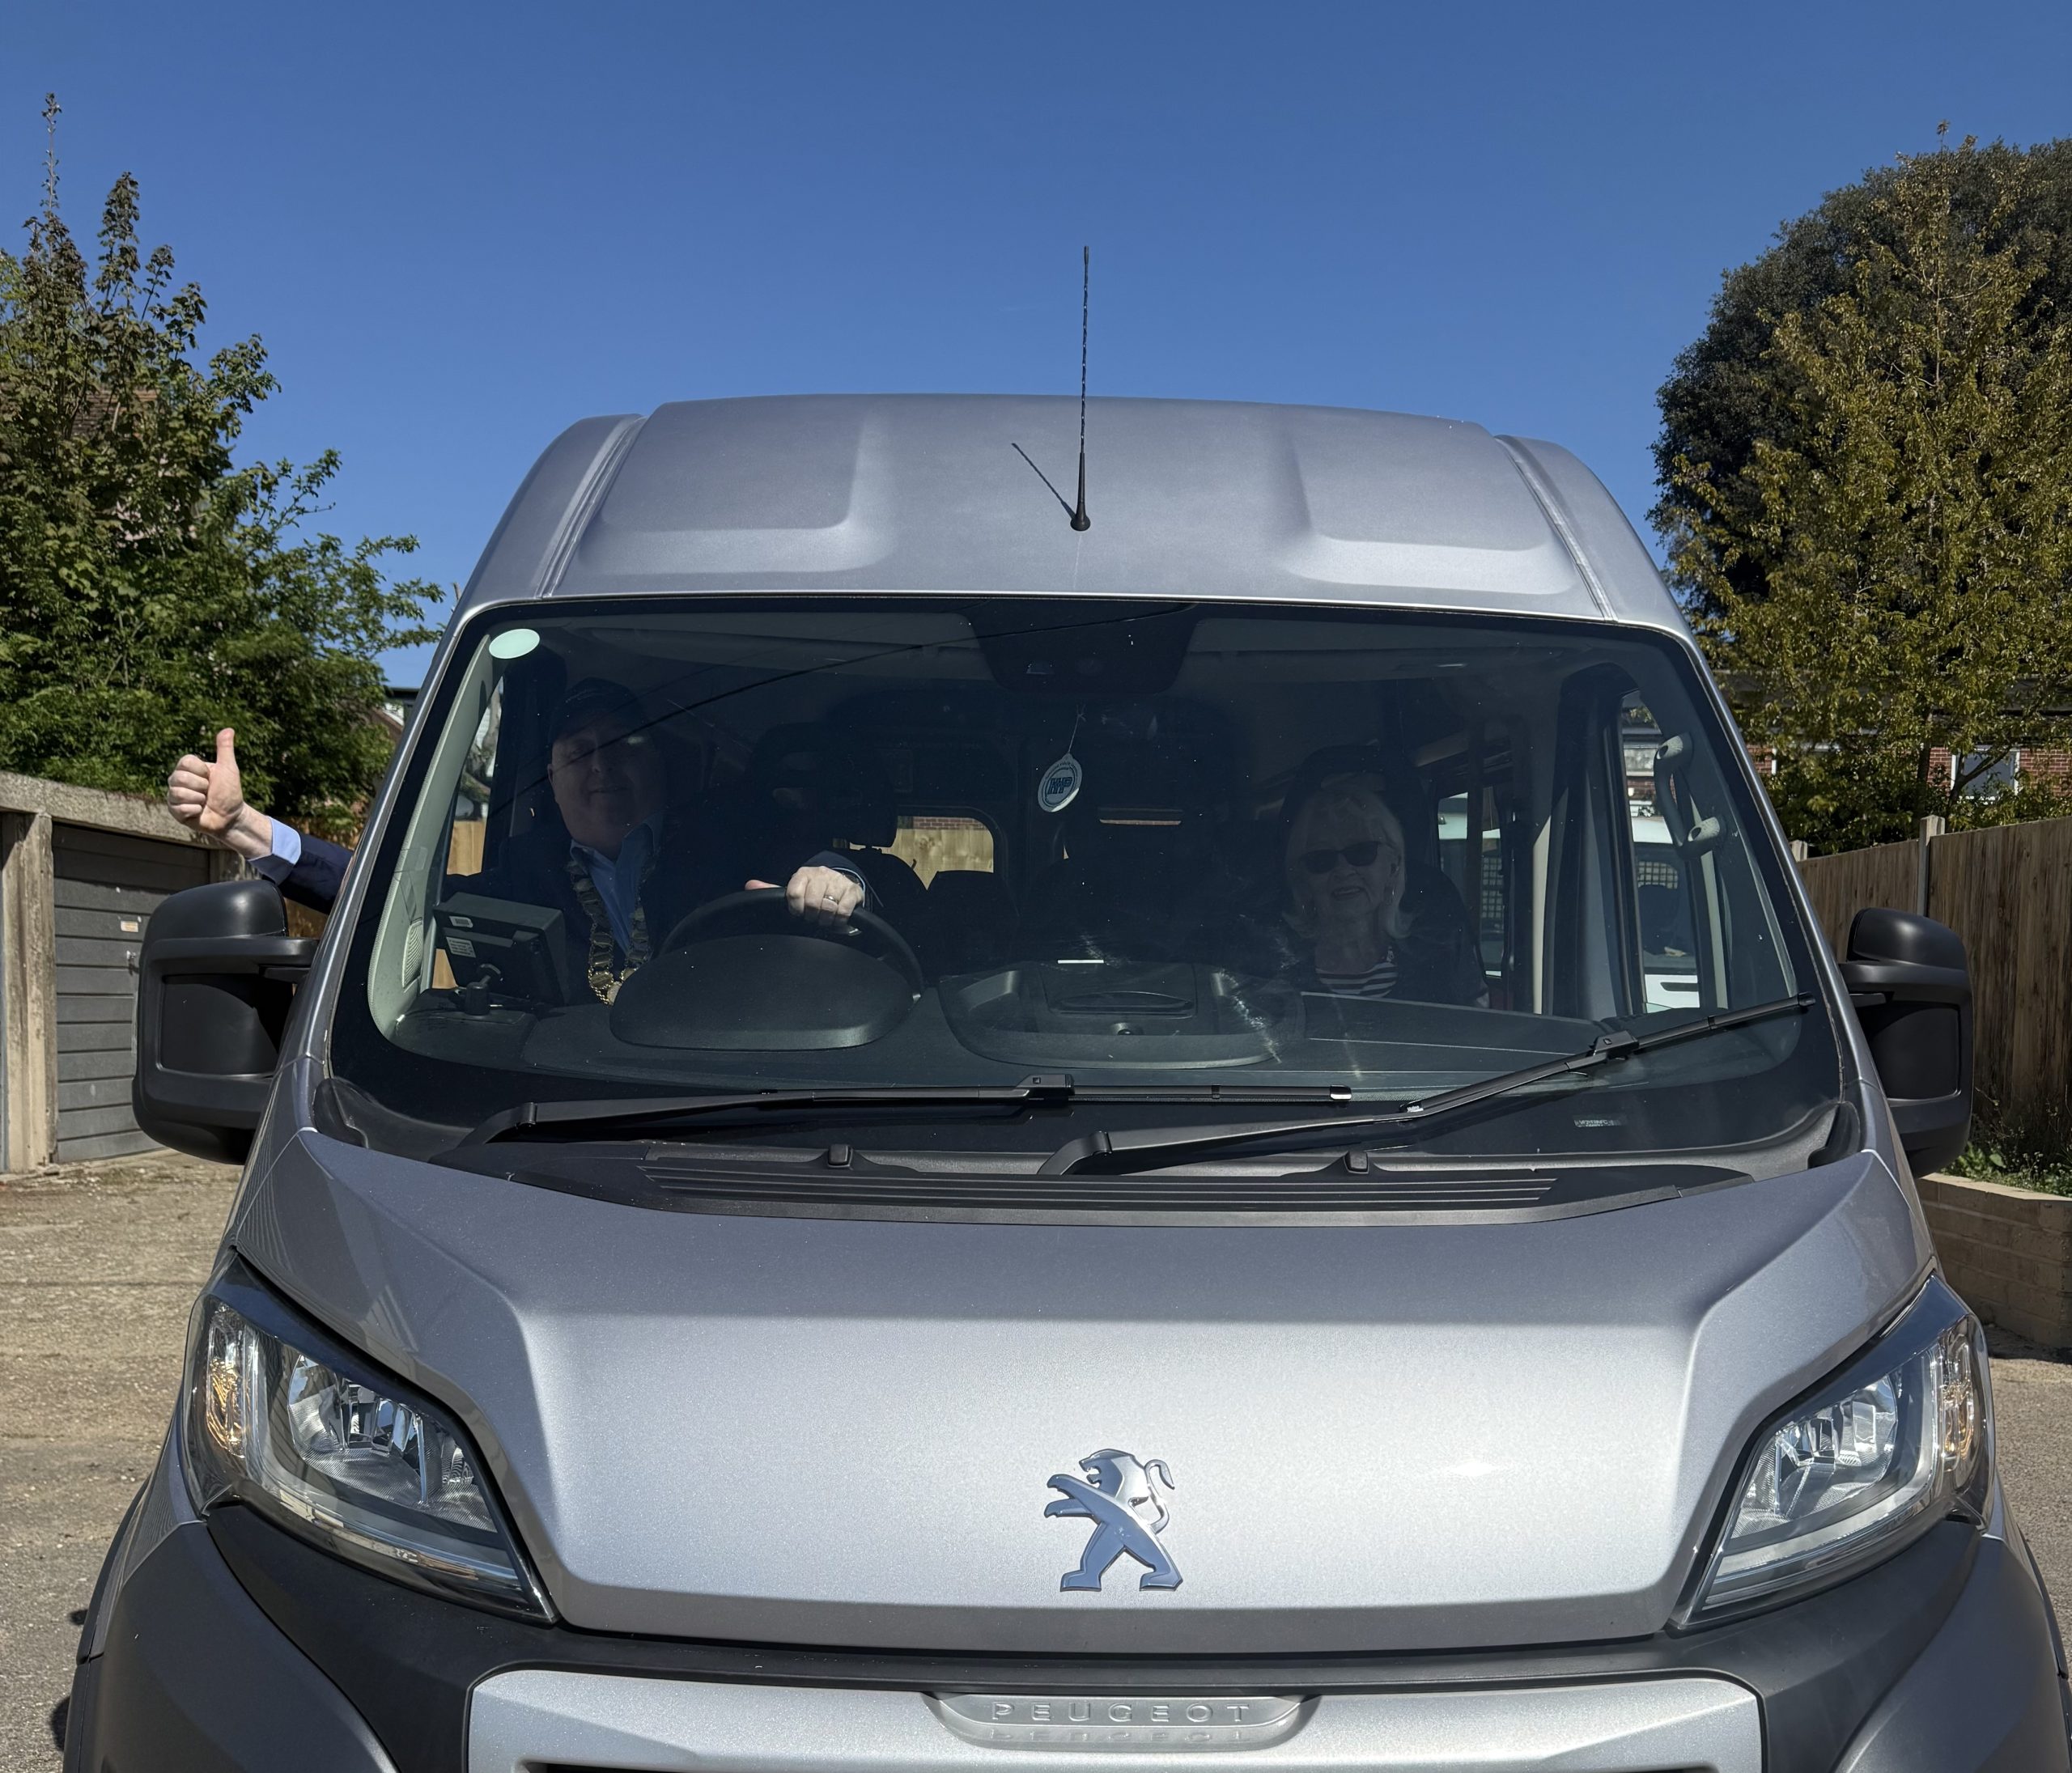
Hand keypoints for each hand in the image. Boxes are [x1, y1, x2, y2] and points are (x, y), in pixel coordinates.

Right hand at [167, 728, 271, 859]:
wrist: (231, 816)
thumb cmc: (229, 792)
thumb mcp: (228, 769)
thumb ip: (225, 749)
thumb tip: (228, 729)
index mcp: (188, 768)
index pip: (185, 761)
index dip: (201, 770)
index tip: (210, 776)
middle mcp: (177, 780)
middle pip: (179, 777)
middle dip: (201, 786)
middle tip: (208, 791)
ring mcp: (174, 796)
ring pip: (178, 793)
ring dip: (198, 799)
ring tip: (204, 802)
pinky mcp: (174, 811)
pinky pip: (179, 808)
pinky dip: (194, 811)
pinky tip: (199, 811)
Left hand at [746, 865, 864, 928]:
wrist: (842, 885)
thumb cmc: (814, 890)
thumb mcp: (794, 889)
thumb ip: (772, 890)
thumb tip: (750, 885)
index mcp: (803, 874)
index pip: (793, 893)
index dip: (795, 908)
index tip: (798, 913)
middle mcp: (821, 874)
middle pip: (812, 903)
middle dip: (812, 916)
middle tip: (813, 917)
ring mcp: (838, 881)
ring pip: (828, 908)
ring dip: (825, 919)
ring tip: (824, 919)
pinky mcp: (853, 891)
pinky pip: (843, 911)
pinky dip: (838, 920)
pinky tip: (836, 919)